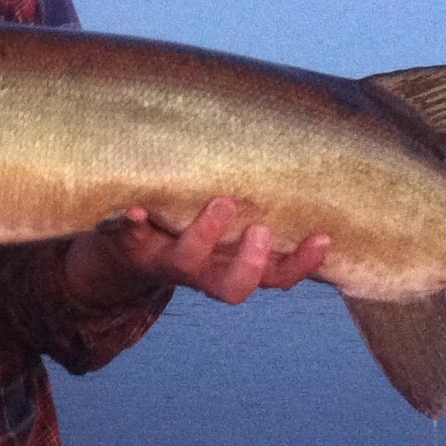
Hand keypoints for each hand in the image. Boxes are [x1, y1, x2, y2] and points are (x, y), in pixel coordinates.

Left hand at [65, 197, 330, 307]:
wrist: (123, 251)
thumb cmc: (191, 228)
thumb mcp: (228, 224)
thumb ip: (260, 205)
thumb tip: (306, 158)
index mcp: (231, 268)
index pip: (275, 277)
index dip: (301, 265)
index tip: (323, 238)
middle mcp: (201, 271)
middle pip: (231, 288)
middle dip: (249, 264)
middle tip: (262, 231)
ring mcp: (165, 259)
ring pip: (186, 262)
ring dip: (205, 234)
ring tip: (221, 202)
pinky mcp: (129, 242)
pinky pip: (129, 237)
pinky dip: (132, 223)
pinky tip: (136, 210)